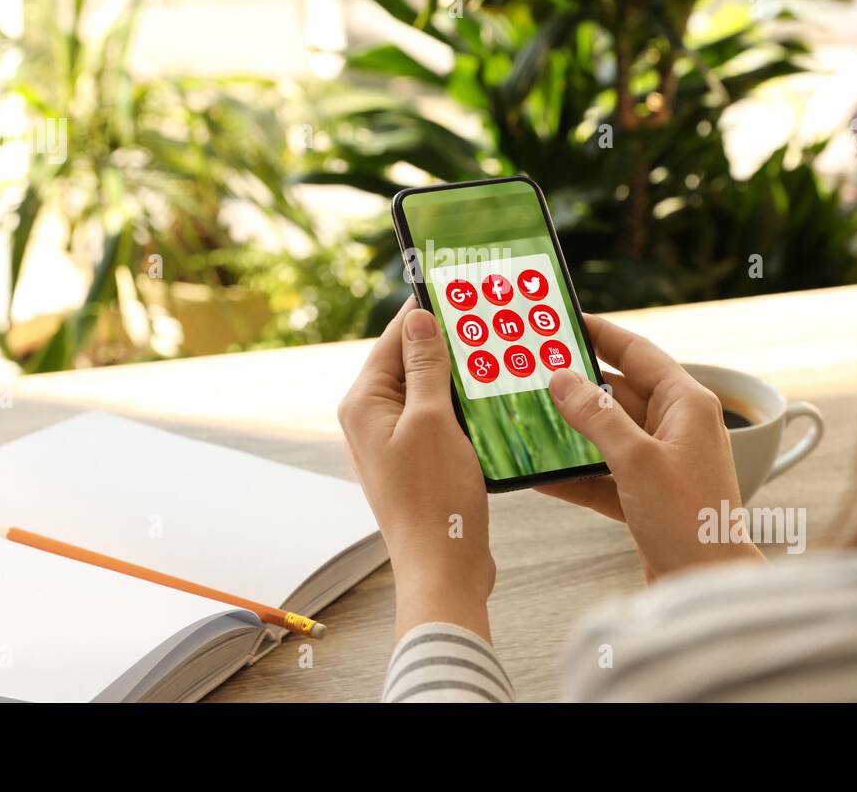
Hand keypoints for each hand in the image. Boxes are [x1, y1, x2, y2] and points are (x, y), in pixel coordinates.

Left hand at [338, 297, 494, 639]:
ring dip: (457, 378)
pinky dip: (460, 408)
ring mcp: (392, 442)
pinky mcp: (415, 461)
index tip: (458, 289)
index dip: (426, 312)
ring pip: (426, 391)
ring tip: (492, 359)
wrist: (444, 566)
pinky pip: (436, 419)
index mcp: (364, 404)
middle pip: (408, 362)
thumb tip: (418, 318)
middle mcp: (370, 419)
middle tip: (485, 323)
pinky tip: (489, 404)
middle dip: (445, 345)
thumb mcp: (433, 421)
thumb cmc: (435, 498)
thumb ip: (425, 367)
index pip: (394, 339)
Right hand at [539, 314, 763, 578]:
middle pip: (619, 391)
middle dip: (577, 385)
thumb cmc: (689, 520)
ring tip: (528, 417)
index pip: (638, 352)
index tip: (565, 321)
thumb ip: (597, 416)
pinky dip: (575, 474)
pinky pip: (603, 473)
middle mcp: (676, 427)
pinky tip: (540, 473)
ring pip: (608, 433)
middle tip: (533, 371)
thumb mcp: (636, 460)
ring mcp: (661, 461)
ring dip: (571, 430)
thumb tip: (563, 378)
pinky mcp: (646, 494)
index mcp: (686, 404)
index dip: (600, 334)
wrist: (705, 585)